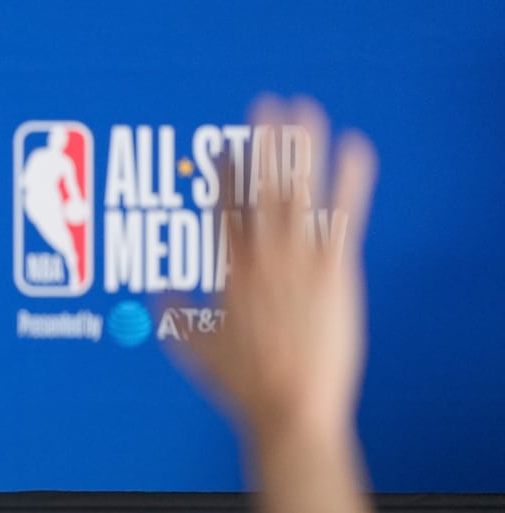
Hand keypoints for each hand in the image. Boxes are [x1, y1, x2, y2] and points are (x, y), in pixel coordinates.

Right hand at [167, 94, 377, 439]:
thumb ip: (175, 315)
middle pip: (260, 186)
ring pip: (298, 191)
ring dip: (301, 147)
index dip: (223, 173)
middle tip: (264, 103)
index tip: (222, 146)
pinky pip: (343, 217)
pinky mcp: (334, 274)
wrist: (289, 409)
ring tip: (304, 109)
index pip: (223, 208)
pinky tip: (355, 149)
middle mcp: (261, 259)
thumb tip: (157, 296)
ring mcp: (298, 264)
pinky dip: (350, 180)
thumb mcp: (194, 350)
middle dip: (262, 142)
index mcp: (228, 273)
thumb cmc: (244, 385)